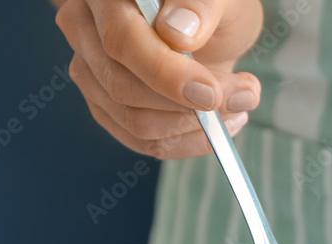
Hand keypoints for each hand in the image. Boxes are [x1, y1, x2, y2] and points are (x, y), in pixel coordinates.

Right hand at [55, 0, 263, 158]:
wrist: (208, 26)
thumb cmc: (211, 5)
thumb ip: (199, 5)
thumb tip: (177, 33)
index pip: (121, 40)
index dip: (166, 73)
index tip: (211, 93)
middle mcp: (85, 29)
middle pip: (122, 87)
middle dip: (189, 105)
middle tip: (246, 96)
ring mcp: (90, 71)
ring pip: (134, 121)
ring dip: (194, 127)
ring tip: (239, 105)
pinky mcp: (106, 106)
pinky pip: (142, 141)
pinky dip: (187, 142)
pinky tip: (219, 125)